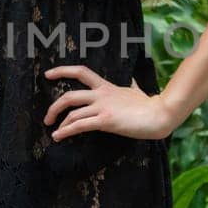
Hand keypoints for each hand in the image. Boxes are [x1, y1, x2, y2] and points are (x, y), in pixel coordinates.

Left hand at [43, 64, 175, 141]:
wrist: (159, 114)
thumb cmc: (150, 105)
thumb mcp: (137, 91)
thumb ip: (131, 86)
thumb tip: (133, 81)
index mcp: (106, 87)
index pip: (81, 73)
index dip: (62, 71)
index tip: (48, 74)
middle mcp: (101, 95)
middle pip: (70, 96)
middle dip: (54, 107)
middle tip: (47, 117)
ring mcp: (103, 107)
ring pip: (72, 113)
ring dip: (60, 124)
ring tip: (54, 132)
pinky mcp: (105, 121)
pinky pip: (79, 126)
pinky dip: (66, 131)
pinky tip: (58, 137)